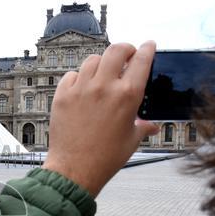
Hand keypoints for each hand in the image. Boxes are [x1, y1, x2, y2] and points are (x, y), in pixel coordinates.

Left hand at [42, 41, 158, 196]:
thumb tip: (152, 126)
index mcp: (127, 95)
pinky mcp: (62, 96)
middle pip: (116, 50)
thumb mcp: (131, 140)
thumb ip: (143, 127)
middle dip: (125, 49)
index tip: (148, 45)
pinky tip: (82, 87)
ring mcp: (81, 89)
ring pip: (92, 60)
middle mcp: (104, 87)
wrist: (74, 170)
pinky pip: (72, 75)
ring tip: (103, 73)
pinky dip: (79, 77)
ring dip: (101, 63)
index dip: (147, 49)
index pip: (141, 60)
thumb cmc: (106, 158)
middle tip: (126, 55)